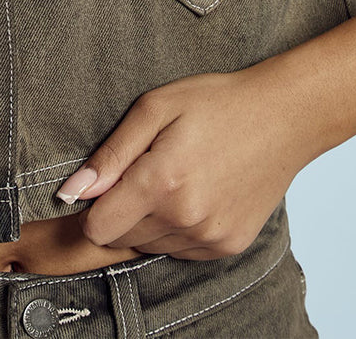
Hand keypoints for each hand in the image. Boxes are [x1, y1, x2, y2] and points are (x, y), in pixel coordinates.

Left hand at [55, 66, 312, 259]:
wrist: (283, 118)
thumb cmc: (216, 103)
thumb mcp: (154, 108)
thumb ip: (111, 155)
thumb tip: (73, 191)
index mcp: (162, 181)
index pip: (98, 229)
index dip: (91, 208)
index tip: (102, 185)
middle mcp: (186, 217)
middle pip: (122, 239)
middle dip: (120, 211)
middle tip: (142, 172)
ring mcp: (210, 236)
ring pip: (151, 247)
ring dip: (148, 221)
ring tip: (172, 178)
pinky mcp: (229, 245)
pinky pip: (182, 251)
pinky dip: (176, 229)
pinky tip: (193, 193)